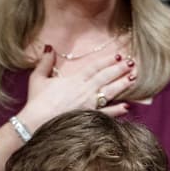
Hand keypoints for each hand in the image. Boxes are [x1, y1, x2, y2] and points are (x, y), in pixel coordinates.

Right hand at [19, 45, 133, 131]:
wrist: (36, 123)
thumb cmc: (36, 102)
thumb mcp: (38, 78)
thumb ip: (45, 62)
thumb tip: (49, 47)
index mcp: (74, 80)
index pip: (95, 67)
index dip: (107, 60)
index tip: (118, 55)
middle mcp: (85, 90)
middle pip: (106, 77)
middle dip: (119, 69)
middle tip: (132, 62)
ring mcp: (88, 105)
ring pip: (109, 92)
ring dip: (122, 85)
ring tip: (134, 78)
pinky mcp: (88, 118)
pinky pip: (106, 114)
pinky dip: (117, 111)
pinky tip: (126, 107)